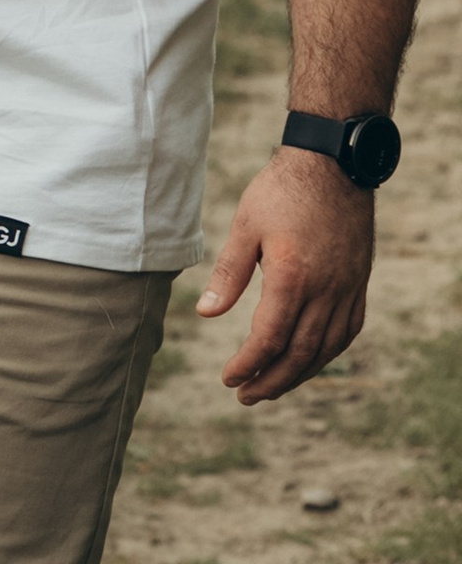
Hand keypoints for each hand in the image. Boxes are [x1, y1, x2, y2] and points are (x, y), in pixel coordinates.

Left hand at [195, 149, 374, 403]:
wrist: (333, 167)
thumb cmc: (281, 192)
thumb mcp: (245, 225)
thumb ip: (229, 272)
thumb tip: (205, 313)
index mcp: (292, 277)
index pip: (269, 338)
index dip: (248, 364)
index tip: (228, 379)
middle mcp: (325, 291)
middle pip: (299, 353)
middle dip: (271, 381)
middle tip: (246, 396)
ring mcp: (347, 290)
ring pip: (326, 348)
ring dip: (298, 373)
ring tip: (271, 386)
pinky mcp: (358, 284)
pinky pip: (346, 331)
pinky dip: (326, 352)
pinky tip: (308, 359)